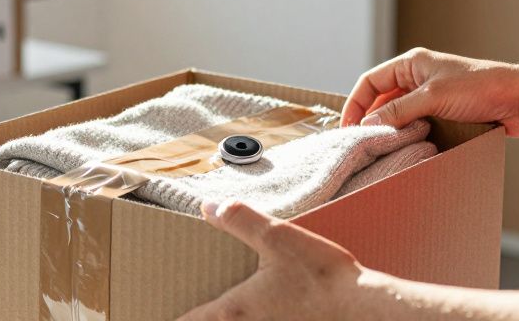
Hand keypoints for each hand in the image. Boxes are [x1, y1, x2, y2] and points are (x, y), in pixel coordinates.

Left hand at [177, 200, 397, 320]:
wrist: (363, 310)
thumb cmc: (322, 278)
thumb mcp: (278, 238)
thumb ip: (240, 221)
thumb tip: (208, 208)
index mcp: (233, 310)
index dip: (169, 317)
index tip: (155, 310)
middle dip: (196, 315)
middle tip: (181, 302)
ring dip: (224, 316)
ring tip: (214, 301)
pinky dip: (248, 318)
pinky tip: (259, 304)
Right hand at [341, 47, 518, 136]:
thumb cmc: (480, 88)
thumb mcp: (433, 97)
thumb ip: (398, 110)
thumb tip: (369, 124)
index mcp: (411, 63)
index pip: (370, 81)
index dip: (355, 103)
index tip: (347, 127)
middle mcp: (418, 78)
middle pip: (381, 99)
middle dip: (370, 119)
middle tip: (359, 142)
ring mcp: (431, 97)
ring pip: (398, 115)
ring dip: (390, 130)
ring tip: (379, 148)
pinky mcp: (444, 115)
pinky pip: (416, 126)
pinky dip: (407, 137)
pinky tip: (403, 150)